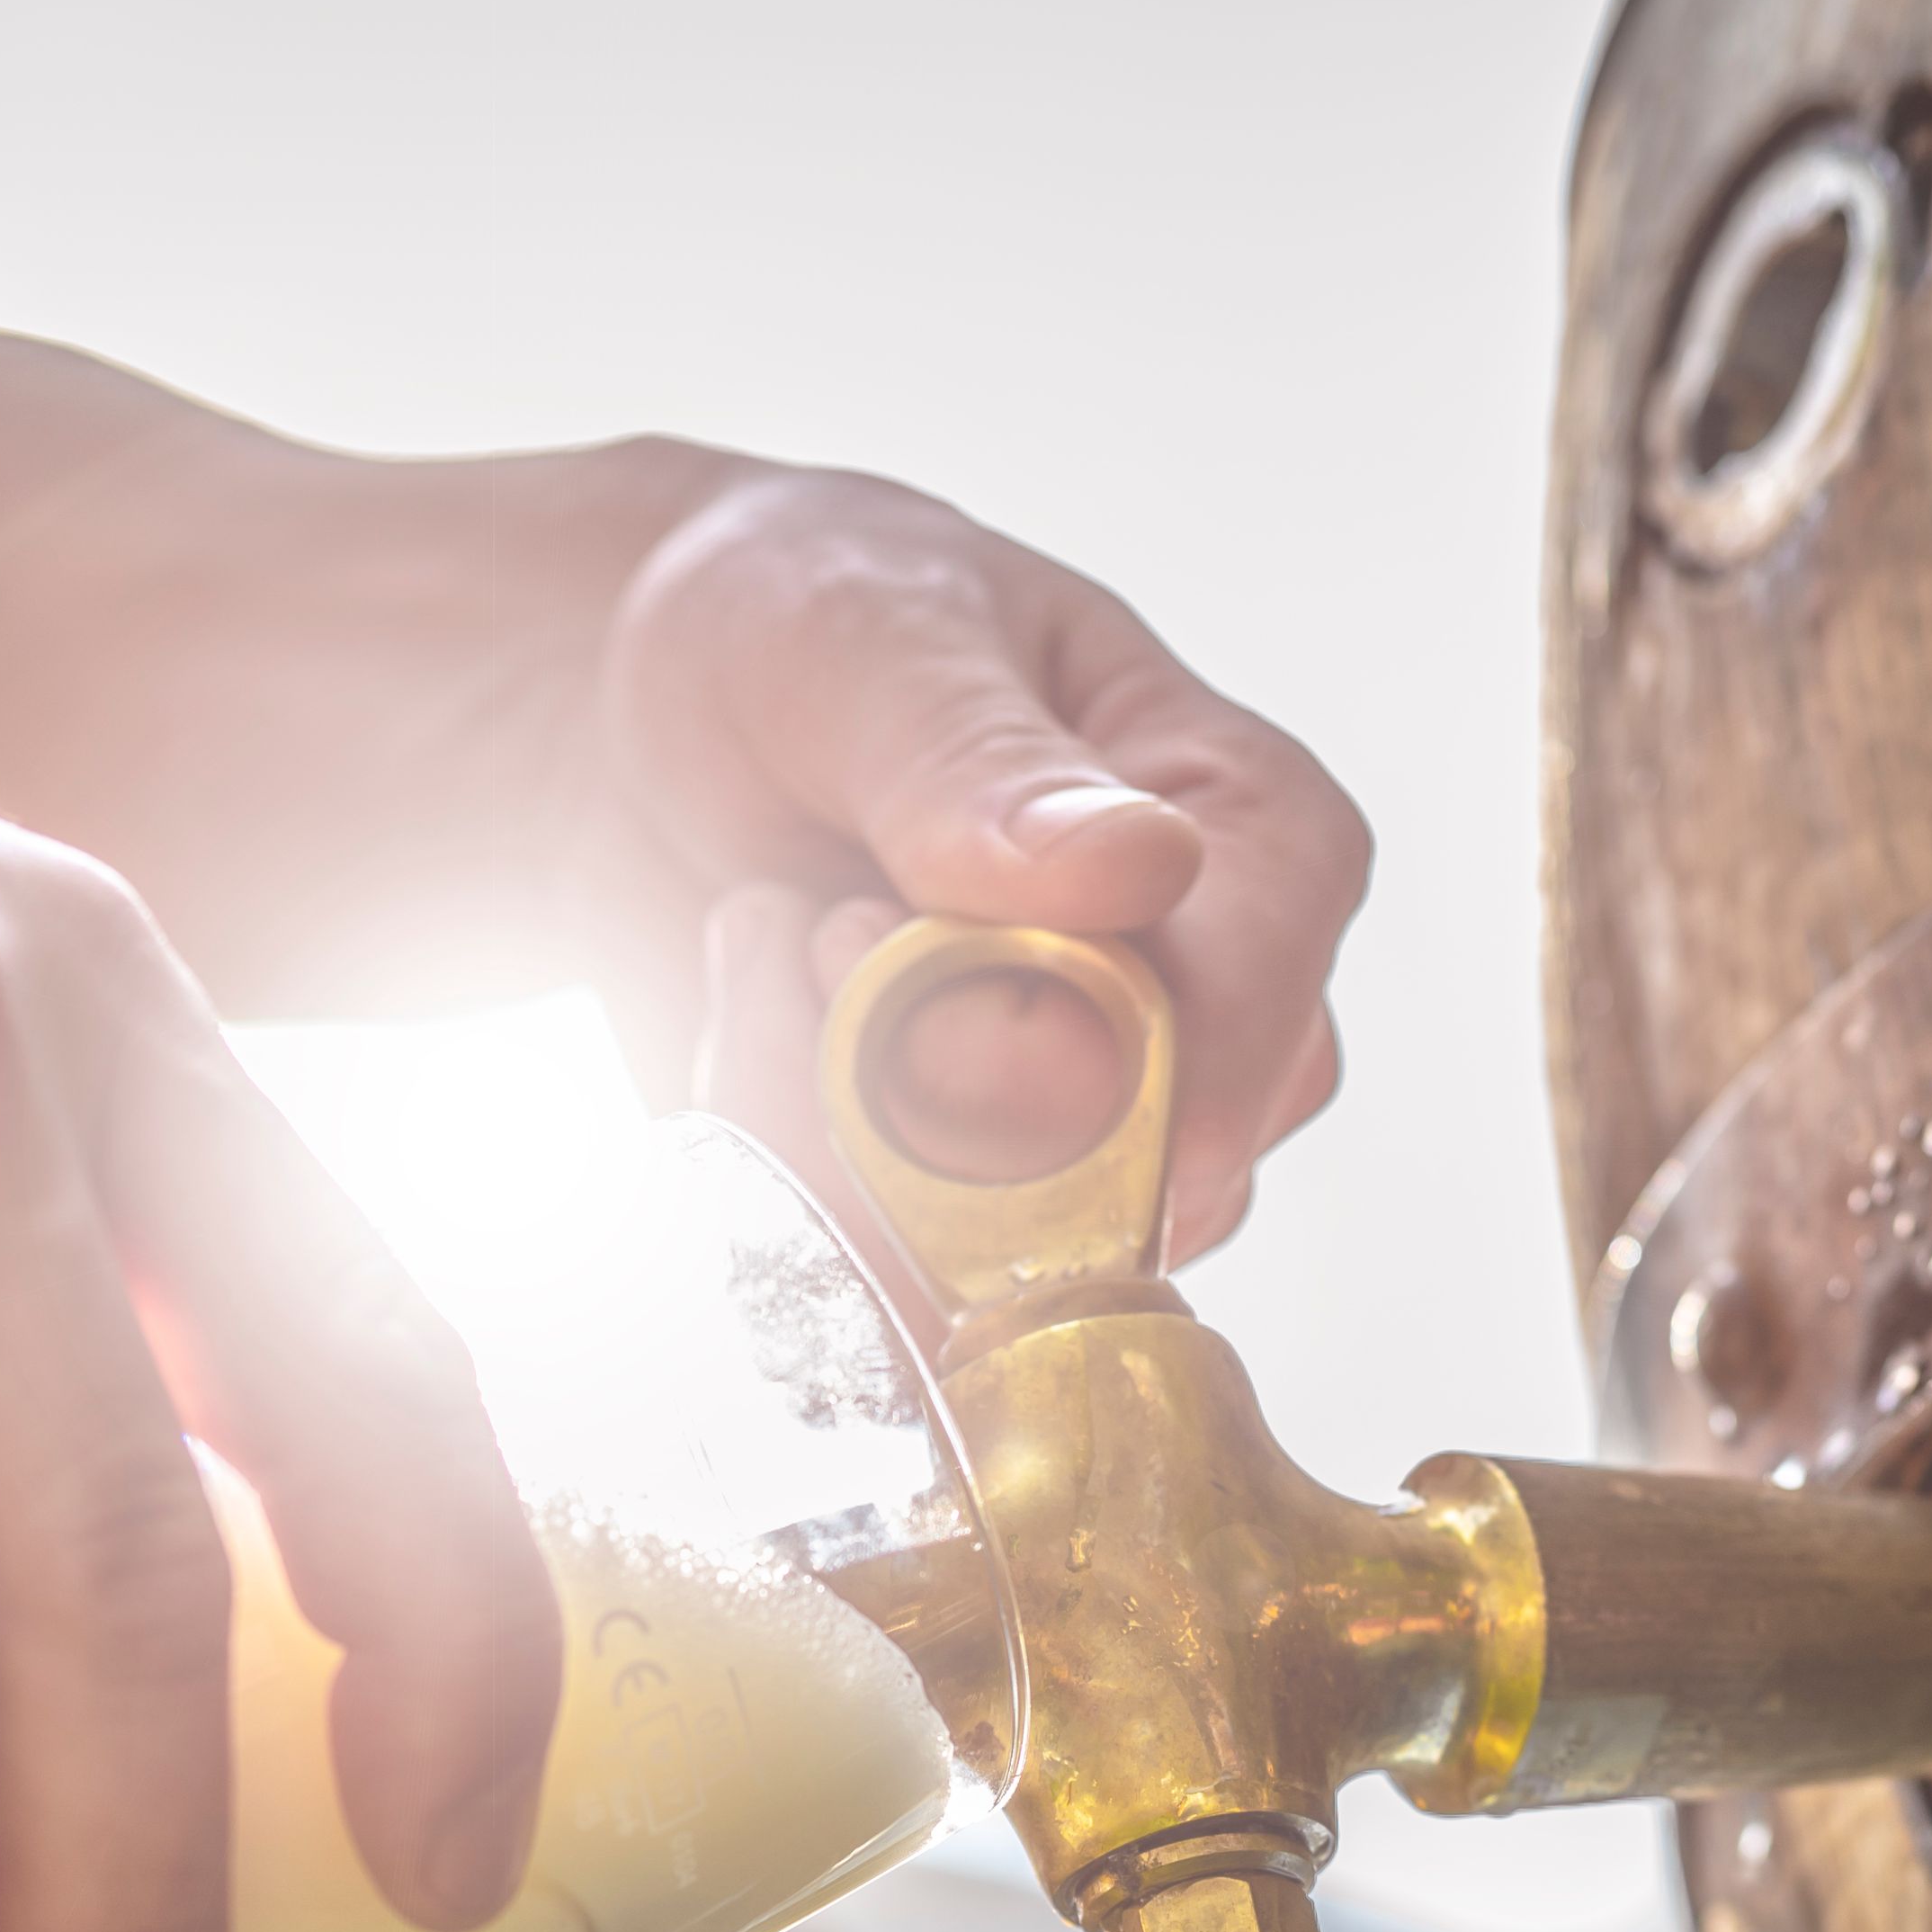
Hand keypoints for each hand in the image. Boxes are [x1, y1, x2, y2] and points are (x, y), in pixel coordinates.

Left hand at [604, 470, 1365, 1255]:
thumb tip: (1137, 866)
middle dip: (906, 1095)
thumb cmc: (813, 633)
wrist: (667, 723)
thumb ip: (978, 762)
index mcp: (1264, 849)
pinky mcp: (988, 1229)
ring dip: (820, 1127)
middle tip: (805, 914)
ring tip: (773, 937)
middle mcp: (1227, 1030)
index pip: (1255, 1029)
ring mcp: (1117, 1151)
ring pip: (996, 1273)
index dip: (1067, 1055)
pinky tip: (752, 1025)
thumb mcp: (864, 640)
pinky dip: (775, 1175)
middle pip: (1134, 1195)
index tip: (865, 940)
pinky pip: (891, 1299)